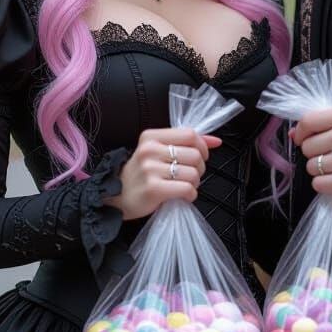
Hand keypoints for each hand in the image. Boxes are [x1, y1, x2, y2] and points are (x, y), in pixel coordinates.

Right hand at [105, 127, 221, 219]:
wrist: (115, 197)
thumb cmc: (141, 174)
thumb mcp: (158, 151)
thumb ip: (185, 143)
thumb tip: (216, 141)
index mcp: (152, 136)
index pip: (190, 134)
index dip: (202, 146)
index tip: (200, 156)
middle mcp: (150, 150)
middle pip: (195, 154)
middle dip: (199, 168)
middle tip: (189, 174)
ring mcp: (150, 169)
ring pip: (193, 173)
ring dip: (195, 183)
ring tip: (184, 185)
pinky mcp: (153, 188)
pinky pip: (186, 189)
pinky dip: (190, 194)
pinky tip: (182, 195)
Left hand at [290, 105, 331, 206]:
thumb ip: (329, 124)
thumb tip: (294, 134)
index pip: (308, 120)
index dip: (302, 132)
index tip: (304, 138)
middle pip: (307, 146)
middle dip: (315, 153)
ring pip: (311, 167)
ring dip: (321, 170)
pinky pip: (318, 184)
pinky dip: (326, 185)